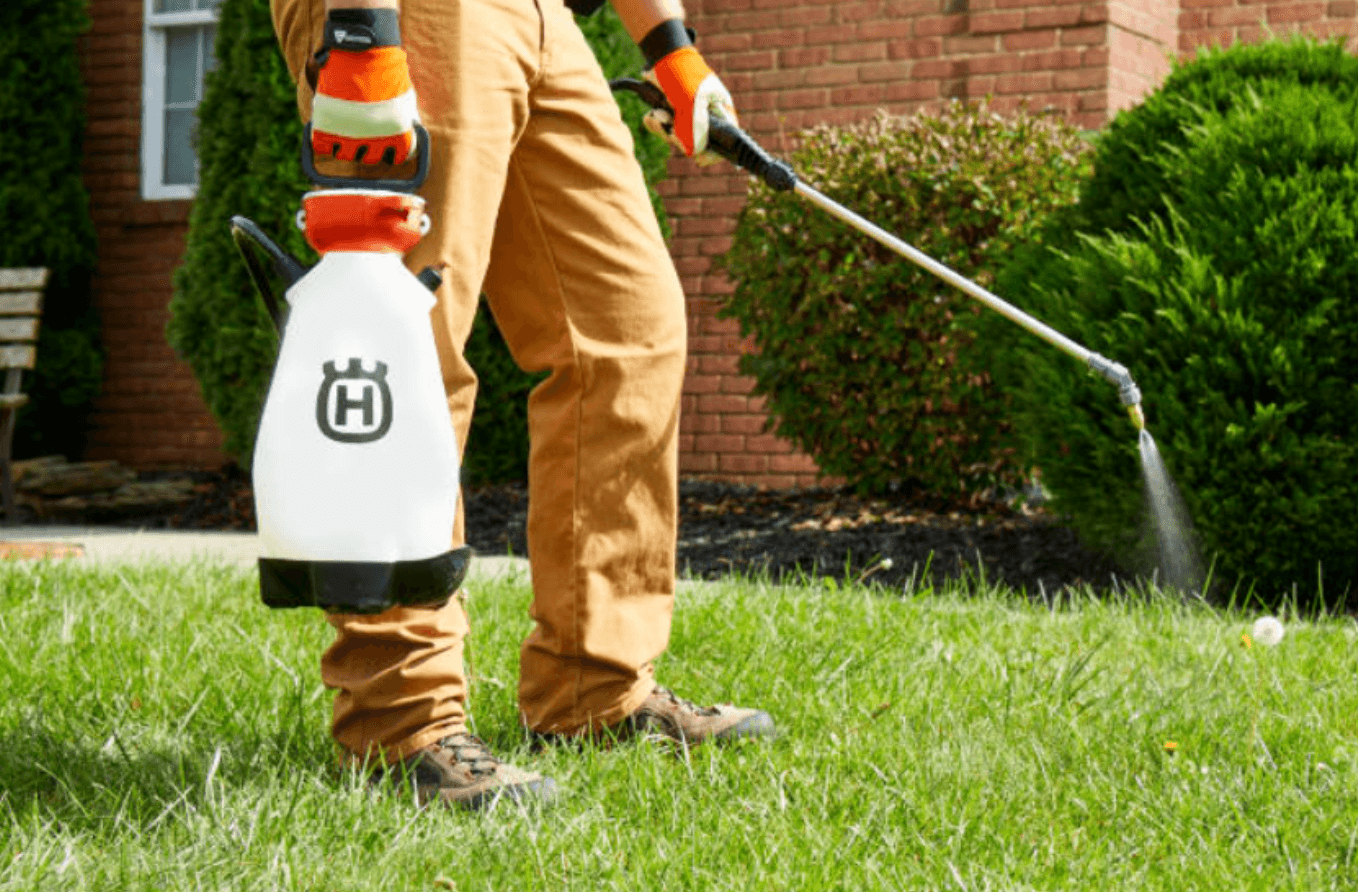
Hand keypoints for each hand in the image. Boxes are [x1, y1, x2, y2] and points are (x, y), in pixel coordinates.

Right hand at [310, 10, 419, 165]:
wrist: (361, 49)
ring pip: (345, 155)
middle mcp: (375, 142)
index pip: (396, 157)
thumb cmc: (386, 69)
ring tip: (344, 127)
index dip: (390, 150)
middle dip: (366, 146)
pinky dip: (322, 141)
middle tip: (362, 130)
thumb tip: (410, 130)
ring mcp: (349, 135)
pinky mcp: (326, 126)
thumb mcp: (405, 97)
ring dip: (344, 144)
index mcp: (398, 136)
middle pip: (369, 158)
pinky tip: (327, 128)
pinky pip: (321, 147)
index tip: (386, 143)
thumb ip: (406, 118)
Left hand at [644, 46, 736, 165]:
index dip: (714, 153)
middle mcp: (707, 115)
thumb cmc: (682, 74)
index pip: (725, 141)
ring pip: (677, 137)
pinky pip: (664, 128)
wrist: (661, 56)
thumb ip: (694, 128)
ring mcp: (688, 115)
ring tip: (658, 113)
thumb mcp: (691, 101)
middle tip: (669, 125)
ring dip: (664, 128)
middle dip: (679, 136)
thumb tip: (694, 153)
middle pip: (697, 143)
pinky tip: (652, 115)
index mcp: (721, 110)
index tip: (700, 160)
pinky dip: (657, 124)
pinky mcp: (671, 113)